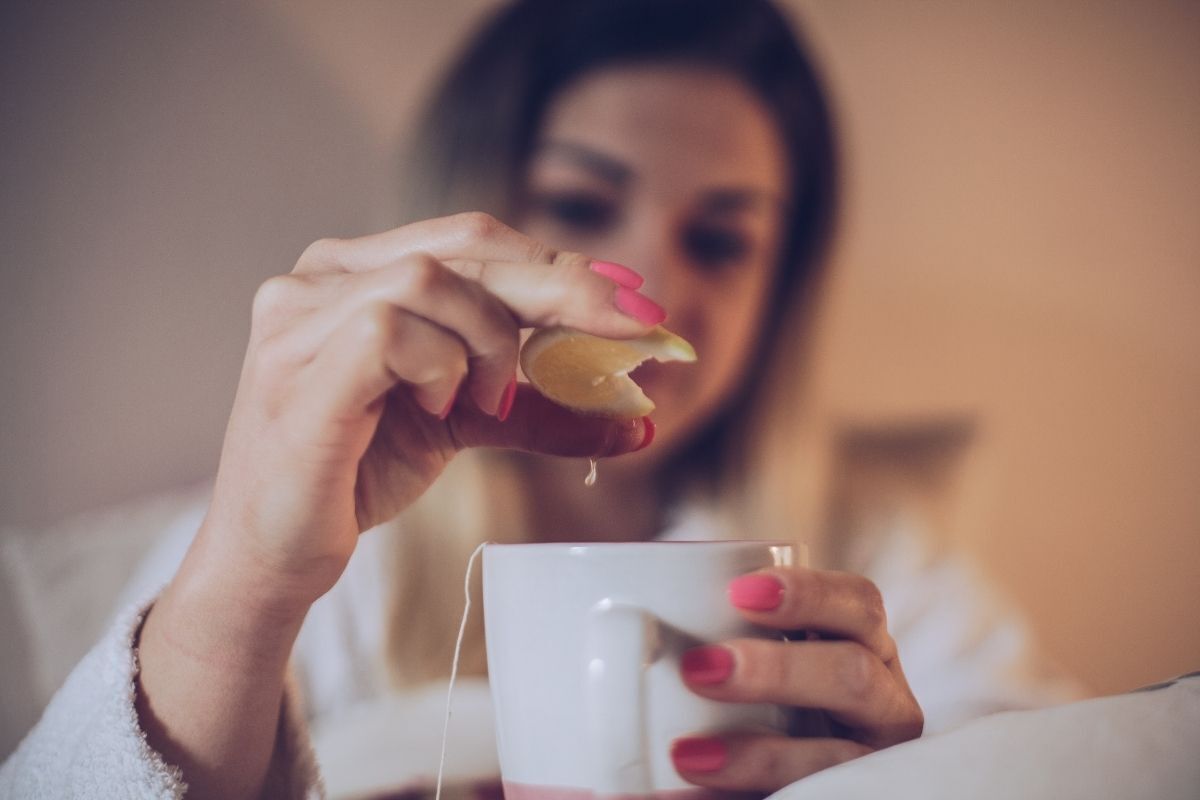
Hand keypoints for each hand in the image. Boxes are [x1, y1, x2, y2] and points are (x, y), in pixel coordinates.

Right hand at [192, 212, 659, 614]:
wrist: (277, 555)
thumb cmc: (355, 477)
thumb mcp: (462, 424)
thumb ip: (537, 407)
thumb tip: (636, 418)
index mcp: (355, 272)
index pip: (472, 241)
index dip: (557, 262)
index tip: (631, 294)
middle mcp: (320, 278)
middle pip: (465, 249)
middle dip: (563, 287)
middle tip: (632, 324)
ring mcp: (299, 317)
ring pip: (431, 280)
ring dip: (490, 341)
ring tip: (485, 400)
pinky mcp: (298, 368)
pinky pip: (392, 332)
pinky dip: (440, 367)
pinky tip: (439, 407)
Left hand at [672, 567, 922, 793]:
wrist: (746, 782)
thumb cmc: (739, 710)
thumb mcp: (735, 668)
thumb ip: (704, 642)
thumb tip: (612, 615)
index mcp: (859, 647)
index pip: (857, 604)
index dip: (807, 593)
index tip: (736, 590)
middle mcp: (881, 705)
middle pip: (854, 675)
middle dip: (778, 669)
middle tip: (697, 668)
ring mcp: (870, 765)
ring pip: (840, 757)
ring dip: (762, 754)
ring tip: (686, 755)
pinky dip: (750, 794)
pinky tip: (687, 796)